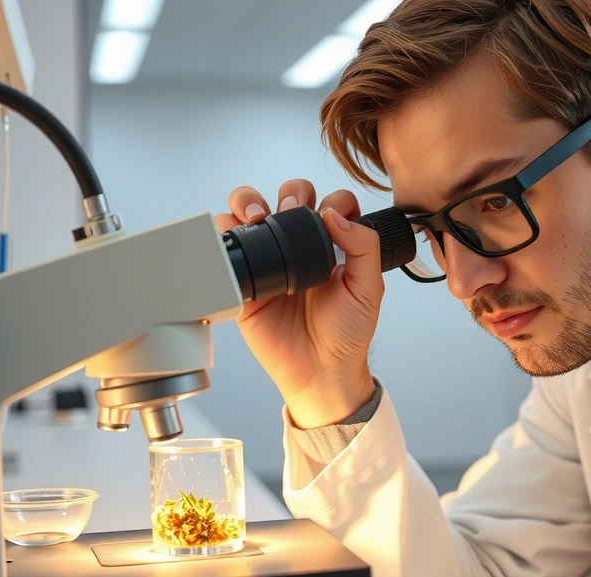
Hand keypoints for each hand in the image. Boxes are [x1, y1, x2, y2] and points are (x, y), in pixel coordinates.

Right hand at [215, 180, 382, 428]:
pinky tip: (236, 236)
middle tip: (291, 212)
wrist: (320, 369)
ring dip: (249, 201)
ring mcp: (269, 259)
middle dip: (289, 193)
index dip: (329, 201)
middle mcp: (299, 246)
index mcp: (332, 244)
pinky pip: (225, 246)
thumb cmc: (347, 333)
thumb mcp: (368, 289)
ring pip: (250, 212)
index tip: (328, 216)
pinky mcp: (244, 279)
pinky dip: (222, 232)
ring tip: (258, 216)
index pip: (329, 204)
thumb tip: (334, 214)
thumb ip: (363, 247)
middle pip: (287, 197)